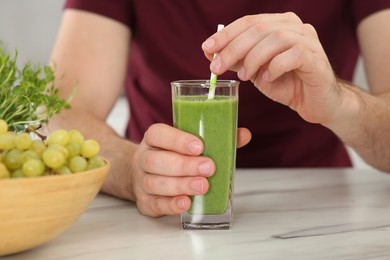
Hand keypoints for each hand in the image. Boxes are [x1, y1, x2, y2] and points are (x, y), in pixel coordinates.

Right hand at [131, 123, 250, 216]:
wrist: (144, 172)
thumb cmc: (172, 155)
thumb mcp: (188, 142)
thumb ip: (215, 138)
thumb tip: (244, 135)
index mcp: (154, 139)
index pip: (159, 134)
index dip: (177, 140)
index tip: (199, 146)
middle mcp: (144, 158)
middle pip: (157, 161)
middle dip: (184, 165)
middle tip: (208, 168)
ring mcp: (142, 180)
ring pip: (155, 183)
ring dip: (180, 185)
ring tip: (202, 186)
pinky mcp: (145, 201)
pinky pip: (155, 204)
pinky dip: (171, 205)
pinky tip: (186, 203)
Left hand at [202, 12, 342, 124]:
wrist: (316, 102)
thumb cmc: (286, 83)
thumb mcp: (256, 70)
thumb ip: (238, 59)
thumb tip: (210, 52)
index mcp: (279, 24)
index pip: (249, 22)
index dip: (226, 34)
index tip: (207, 48)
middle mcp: (295, 27)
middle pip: (259, 29)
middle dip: (233, 48)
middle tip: (217, 67)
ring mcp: (309, 41)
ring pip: (275, 39)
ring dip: (253, 59)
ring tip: (244, 76)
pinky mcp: (316, 58)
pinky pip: (292, 55)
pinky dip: (275, 67)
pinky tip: (268, 78)